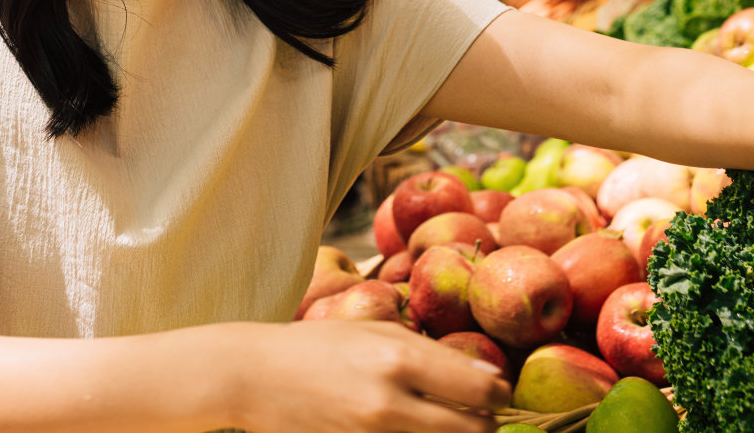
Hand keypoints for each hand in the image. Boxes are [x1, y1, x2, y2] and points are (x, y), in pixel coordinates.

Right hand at [235, 320, 509, 432]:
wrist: (253, 376)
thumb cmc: (317, 346)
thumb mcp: (375, 332)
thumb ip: (432, 352)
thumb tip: (490, 376)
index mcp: (399, 359)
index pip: (482, 390)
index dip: (500, 394)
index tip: (496, 393)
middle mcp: (390, 404)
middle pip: (473, 431)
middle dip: (483, 424)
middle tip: (476, 416)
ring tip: (442, 422)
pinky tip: (411, 430)